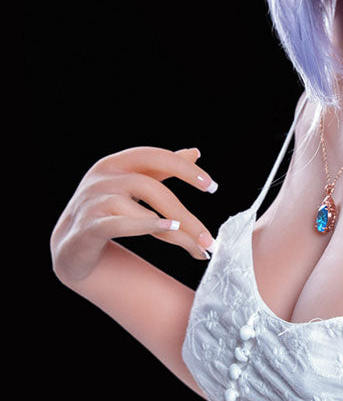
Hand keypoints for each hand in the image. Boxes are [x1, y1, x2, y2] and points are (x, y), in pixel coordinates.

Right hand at [51, 145, 217, 285]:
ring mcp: (91, 202)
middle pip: (151, 188)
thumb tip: (195, 152)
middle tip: (209, 238)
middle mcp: (102, 178)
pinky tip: (168, 230)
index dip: (184, 168)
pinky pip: (119, 224)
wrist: (72, 245)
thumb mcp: (133, 185)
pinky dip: (145, 226)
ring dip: (174, 232)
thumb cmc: (108, 211)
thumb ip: (161, 170)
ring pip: (140, 211)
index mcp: (116, 164)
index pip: (154, 157)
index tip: (211, 186)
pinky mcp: (87, 227)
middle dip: (185, 214)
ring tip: (196, 248)